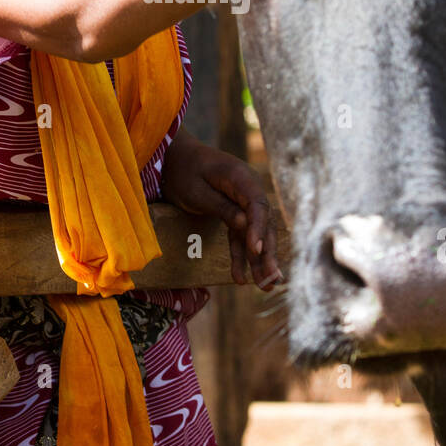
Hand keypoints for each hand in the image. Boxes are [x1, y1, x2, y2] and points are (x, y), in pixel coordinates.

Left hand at [160, 129, 282, 290]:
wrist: (174, 158)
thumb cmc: (183, 171)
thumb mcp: (197, 191)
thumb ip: (222, 207)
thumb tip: (245, 225)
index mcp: (240, 177)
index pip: (257, 205)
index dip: (258, 228)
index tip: (257, 250)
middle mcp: (248, 189)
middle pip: (263, 222)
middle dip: (268, 252)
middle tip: (272, 278)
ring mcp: (243, 201)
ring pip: (256, 232)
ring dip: (259, 260)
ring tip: (266, 286)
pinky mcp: (235, 211)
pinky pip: (241, 235)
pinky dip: (241, 255)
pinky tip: (241, 278)